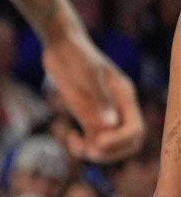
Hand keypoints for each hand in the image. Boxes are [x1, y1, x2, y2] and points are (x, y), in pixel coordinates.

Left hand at [42, 32, 143, 161]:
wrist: (61, 44)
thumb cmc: (75, 54)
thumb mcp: (86, 72)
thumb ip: (98, 97)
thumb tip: (110, 124)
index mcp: (123, 97)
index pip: (135, 130)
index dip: (119, 141)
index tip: (96, 142)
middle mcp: (117, 108)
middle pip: (128, 143)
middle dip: (110, 152)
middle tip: (87, 149)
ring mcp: (102, 112)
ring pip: (109, 144)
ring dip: (95, 152)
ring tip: (74, 143)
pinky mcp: (86, 113)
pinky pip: (92, 138)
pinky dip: (83, 146)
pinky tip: (70, 137)